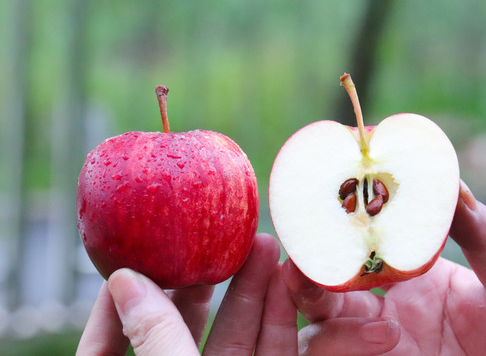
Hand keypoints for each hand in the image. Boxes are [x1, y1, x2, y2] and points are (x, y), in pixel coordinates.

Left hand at [76, 233, 297, 354]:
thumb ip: (152, 338)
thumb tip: (123, 280)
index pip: (106, 350)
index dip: (111, 307)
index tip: (129, 260)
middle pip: (182, 330)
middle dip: (199, 280)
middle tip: (210, 236)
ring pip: (237, 334)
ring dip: (250, 288)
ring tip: (260, 241)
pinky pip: (275, 348)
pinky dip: (280, 314)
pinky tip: (283, 277)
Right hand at [284, 180, 485, 354]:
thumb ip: (484, 235)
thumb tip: (452, 182)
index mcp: (412, 280)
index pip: (358, 252)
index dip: (333, 234)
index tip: (320, 212)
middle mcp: (385, 313)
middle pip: (322, 290)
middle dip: (302, 275)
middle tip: (297, 263)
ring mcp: (377, 349)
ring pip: (318, 332)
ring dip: (327, 320)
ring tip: (383, 323)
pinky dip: (343, 346)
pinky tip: (388, 341)